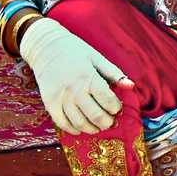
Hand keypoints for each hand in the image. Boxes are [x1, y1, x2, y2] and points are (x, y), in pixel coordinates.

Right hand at [20, 17, 135, 133]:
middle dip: (107, 123)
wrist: (45, 46)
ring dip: (92, 129)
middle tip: (111, 122)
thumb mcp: (96, 57)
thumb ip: (113, 73)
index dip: (116, 108)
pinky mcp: (49, 103)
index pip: (108, 101)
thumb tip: (131, 86)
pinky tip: (81, 129)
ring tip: (99, 127)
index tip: (118, 108)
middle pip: (96, 116)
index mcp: (88, 77)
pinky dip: (73, 129)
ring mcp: (61, 98)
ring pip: (80, 123)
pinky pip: (62, 123)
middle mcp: (74, 89)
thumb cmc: (74, 50)